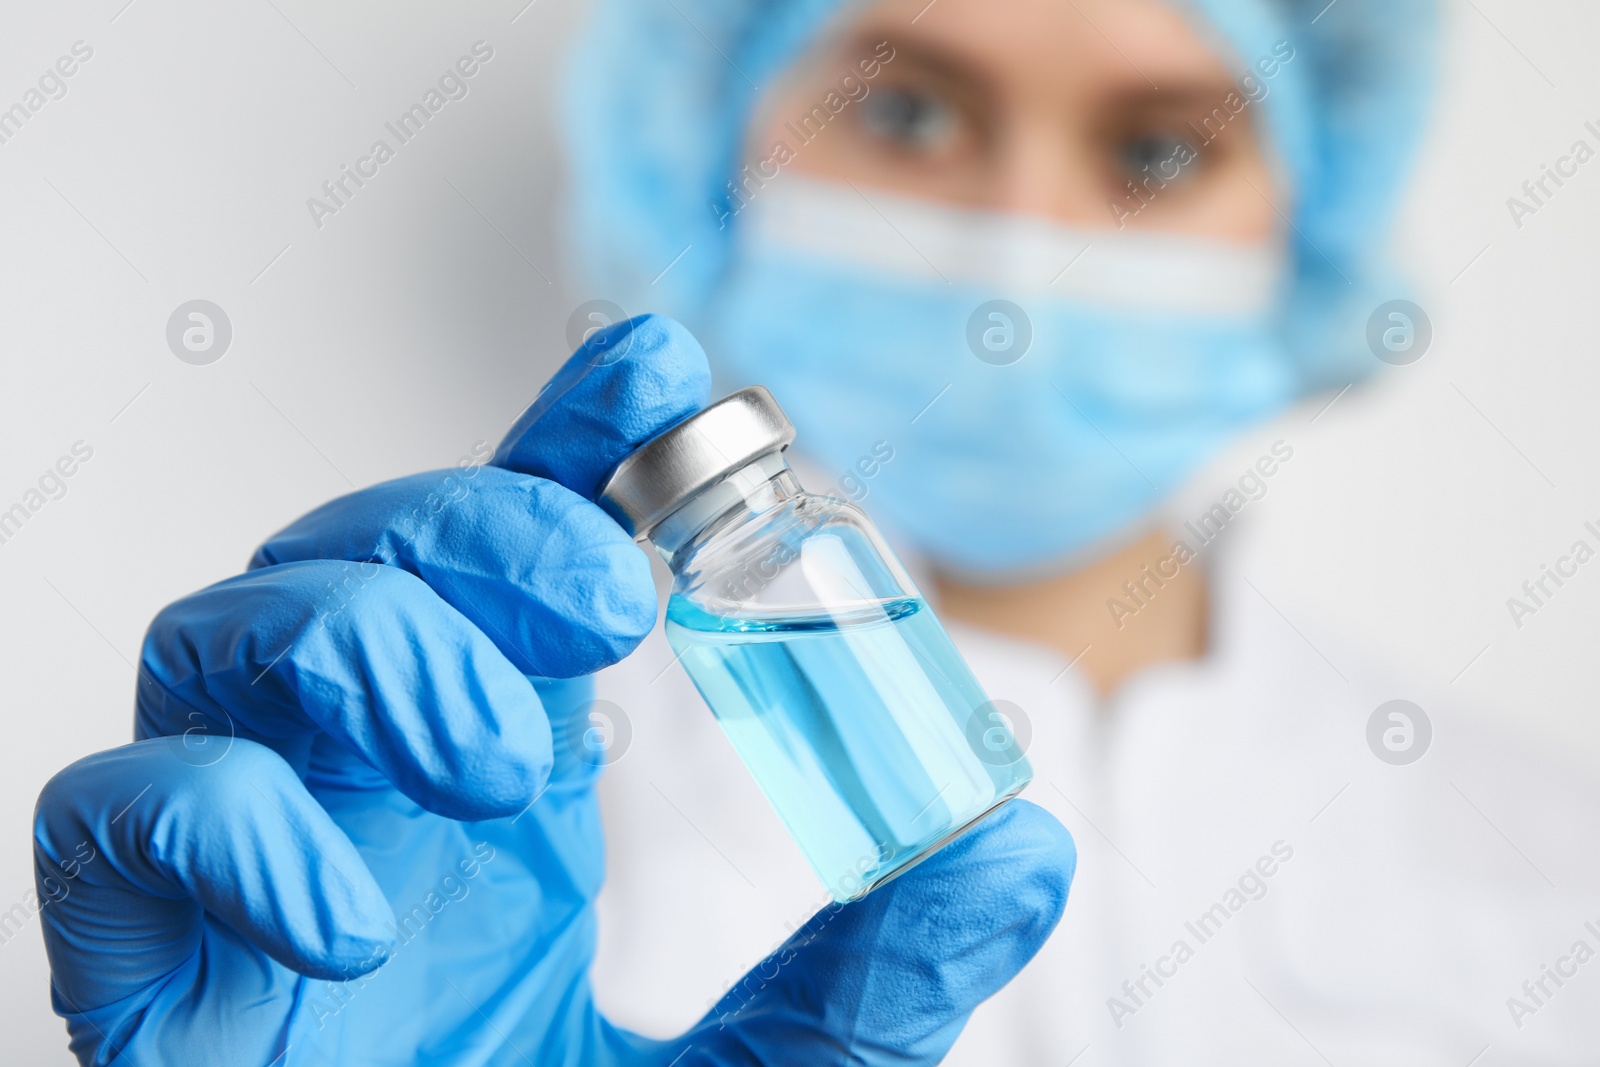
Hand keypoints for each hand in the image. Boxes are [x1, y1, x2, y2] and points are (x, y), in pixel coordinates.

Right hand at [34, 315, 1075, 1065]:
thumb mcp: (755, 1062)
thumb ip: (873, 972)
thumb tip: (1025, 849)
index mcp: (509, 758)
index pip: (516, 541)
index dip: (572, 436)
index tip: (660, 367)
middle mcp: (372, 767)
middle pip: (368, 547)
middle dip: (478, 531)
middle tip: (599, 602)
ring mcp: (254, 842)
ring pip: (231, 632)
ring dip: (370, 653)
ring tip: (503, 759)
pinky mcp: (146, 950)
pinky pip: (119, 814)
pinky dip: (224, 826)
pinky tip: (351, 917)